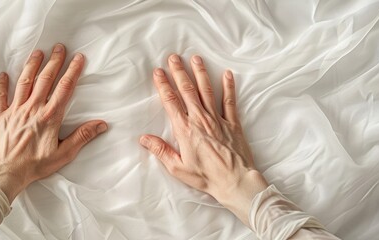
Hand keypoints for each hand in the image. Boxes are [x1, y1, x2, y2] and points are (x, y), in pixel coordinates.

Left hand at [0, 44, 107, 202]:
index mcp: (50, 116)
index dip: (72, 71)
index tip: (78, 58)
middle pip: (45, 79)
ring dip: (32, 66)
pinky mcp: (0, 116)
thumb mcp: (63, 154)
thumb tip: (101, 124)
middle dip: (54, 62)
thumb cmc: (34, 166)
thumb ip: (82, 137)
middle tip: (59, 47)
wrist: (4, 173)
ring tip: (38, 52)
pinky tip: (4, 74)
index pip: (64, 88)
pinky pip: (0, 96)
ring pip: (24, 82)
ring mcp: (15, 110)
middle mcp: (33, 108)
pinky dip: (2, 84)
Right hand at [140, 54, 268, 226]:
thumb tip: (144, 138)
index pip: (171, 102)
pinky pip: (229, 101)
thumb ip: (160, 150)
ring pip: (207, 90)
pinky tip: (227, 74)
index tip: (158, 72)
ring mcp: (218, 119)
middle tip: (173, 57)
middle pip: (187, 90)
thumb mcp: (178, 167)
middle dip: (179, 72)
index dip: (164, 85)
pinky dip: (229, 86)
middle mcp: (200, 119)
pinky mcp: (233, 123)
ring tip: (195, 58)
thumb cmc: (206, 177)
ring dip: (200, 73)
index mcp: (185, 130)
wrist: (234, 181)